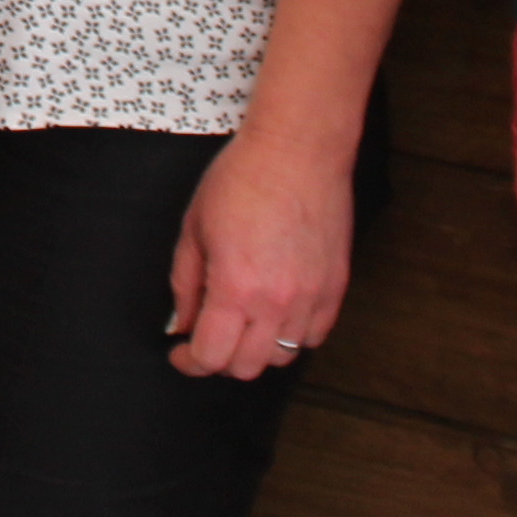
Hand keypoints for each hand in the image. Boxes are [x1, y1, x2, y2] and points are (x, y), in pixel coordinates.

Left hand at [167, 125, 353, 379]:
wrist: (297, 150)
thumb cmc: (243, 178)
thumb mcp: (194, 228)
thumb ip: (185, 284)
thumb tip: (181, 325)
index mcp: (235, 286)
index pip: (211, 356)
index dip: (189, 361)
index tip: (181, 352)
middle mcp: (276, 301)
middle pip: (247, 366)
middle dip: (219, 358)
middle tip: (207, 336)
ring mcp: (311, 297)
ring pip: (283, 357)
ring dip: (257, 348)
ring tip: (243, 321)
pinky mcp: (335, 287)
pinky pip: (314, 336)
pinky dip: (292, 334)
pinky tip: (275, 312)